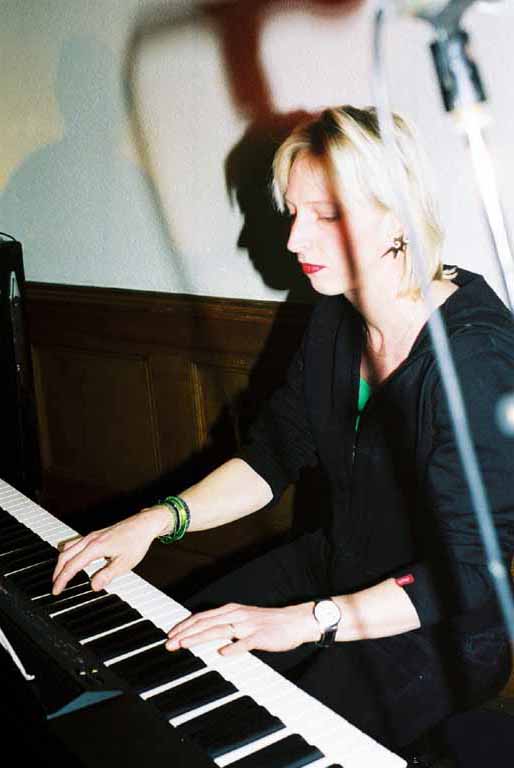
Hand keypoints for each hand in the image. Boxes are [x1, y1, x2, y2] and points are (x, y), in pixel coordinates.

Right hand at [51, 506, 169, 594]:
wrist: (144, 524)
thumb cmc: (136, 541)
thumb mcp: (124, 563)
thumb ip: (107, 575)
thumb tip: (93, 586)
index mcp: (95, 547)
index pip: (72, 566)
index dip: (62, 579)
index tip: (56, 590)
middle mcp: (90, 539)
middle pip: (65, 556)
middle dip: (58, 572)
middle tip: (56, 586)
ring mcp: (92, 535)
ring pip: (68, 548)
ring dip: (62, 562)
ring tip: (61, 575)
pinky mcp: (96, 534)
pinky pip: (75, 543)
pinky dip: (68, 553)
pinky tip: (73, 560)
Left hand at [166, 601, 318, 656]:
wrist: (295, 621)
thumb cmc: (268, 623)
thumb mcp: (242, 620)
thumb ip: (224, 625)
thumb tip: (204, 633)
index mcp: (231, 611)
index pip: (202, 617)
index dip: (185, 625)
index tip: (170, 635)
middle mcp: (236, 615)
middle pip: (206, 623)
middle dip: (185, 632)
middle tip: (169, 643)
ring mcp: (248, 625)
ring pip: (219, 630)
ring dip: (200, 638)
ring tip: (184, 645)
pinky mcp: (261, 637)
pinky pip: (245, 642)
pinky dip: (233, 647)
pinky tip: (222, 653)